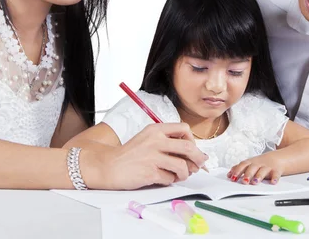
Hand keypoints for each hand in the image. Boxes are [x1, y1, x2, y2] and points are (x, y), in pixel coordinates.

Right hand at [83, 123, 208, 189]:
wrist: (109, 166)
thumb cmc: (131, 154)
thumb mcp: (148, 139)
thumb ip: (168, 142)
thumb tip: (196, 154)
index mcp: (156, 129)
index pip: (184, 128)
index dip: (192, 140)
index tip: (192, 149)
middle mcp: (155, 140)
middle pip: (188, 147)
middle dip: (198, 158)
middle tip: (199, 165)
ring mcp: (152, 157)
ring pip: (182, 166)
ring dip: (185, 173)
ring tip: (180, 175)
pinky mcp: (150, 173)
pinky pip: (170, 179)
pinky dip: (171, 181)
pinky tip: (165, 178)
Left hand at [227, 152, 284, 184]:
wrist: (281, 157)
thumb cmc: (263, 162)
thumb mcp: (252, 163)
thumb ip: (241, 168)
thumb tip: (229, 174)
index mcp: (252, 162)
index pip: (243, 165)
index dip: (237, 171)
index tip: (232, 178)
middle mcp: (259, 163)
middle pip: (252, 167)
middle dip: (247, 174)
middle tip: (244, 182)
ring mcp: (268, 166)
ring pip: (263, 170)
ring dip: (258, 176)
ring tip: (255, 182)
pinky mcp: (277, 170)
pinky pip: (276, 173)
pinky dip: (275, 178)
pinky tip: (273, 182)